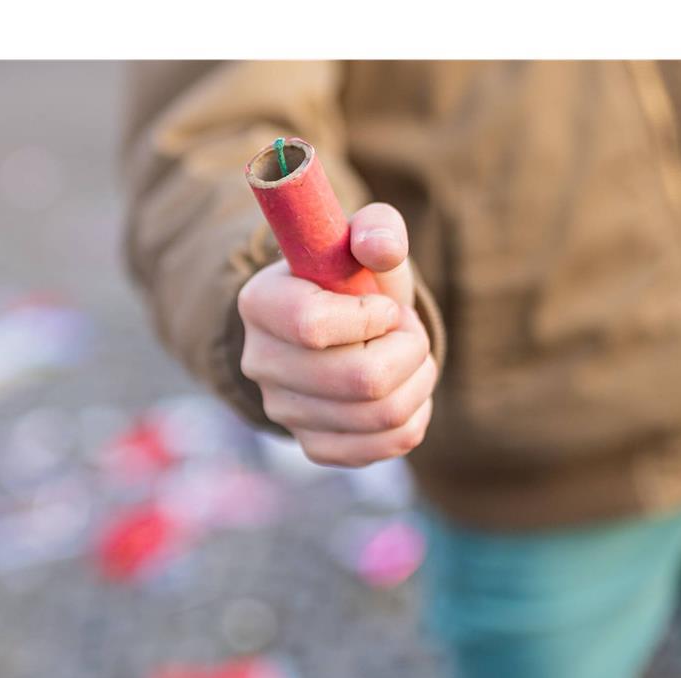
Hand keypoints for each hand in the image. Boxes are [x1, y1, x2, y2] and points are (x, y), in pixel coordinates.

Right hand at [237, 202, 436, 466]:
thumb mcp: (363, 239)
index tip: (384, 305)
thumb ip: (377, 228)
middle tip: (406, 331)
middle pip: (360, 380)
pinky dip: (415, 415)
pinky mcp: (314, 445)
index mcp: (261, 303)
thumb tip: (381, 246)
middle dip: (409, 350)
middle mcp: (261, 362)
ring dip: (419, 380)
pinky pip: (386, 445)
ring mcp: (284, 411)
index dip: (370, 316)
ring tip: (409, 355)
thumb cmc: (352, 276)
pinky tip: (405, 389)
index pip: (313, 324)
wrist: (341, 326)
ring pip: (382, 415)